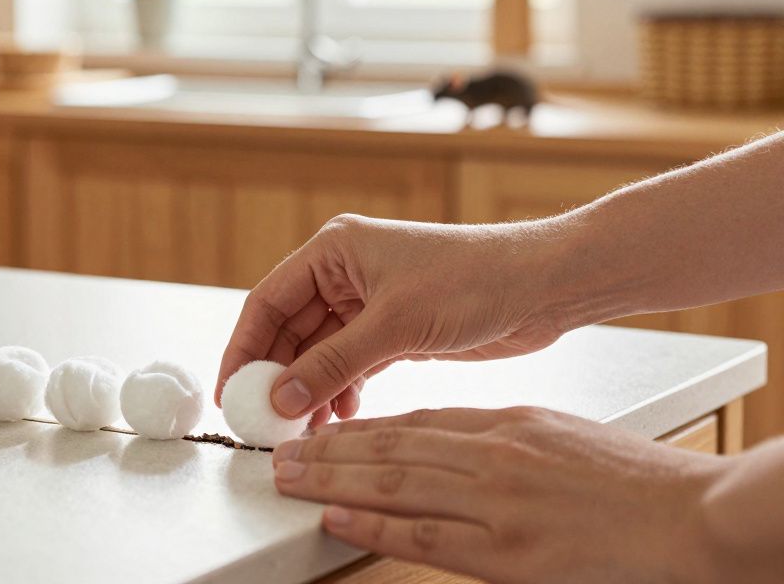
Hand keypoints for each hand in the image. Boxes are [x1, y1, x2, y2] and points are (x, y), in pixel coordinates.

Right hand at [217, 214, 573, 420]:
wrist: (542, 286)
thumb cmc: (475, 279)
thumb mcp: (394, 324)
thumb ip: (333, 363)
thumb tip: (280, 397)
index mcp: (334, 250)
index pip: (268, 303)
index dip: (244, 348)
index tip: (230, 391)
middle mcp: (345, 273)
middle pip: (289, 331)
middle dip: (276, 376)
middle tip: (264, 421)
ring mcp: (369, 303)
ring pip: (319, 353)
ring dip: (309, 389)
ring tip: (302, 429)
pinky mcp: (394, 330)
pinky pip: (350, 364)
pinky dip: (341, 390)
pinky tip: (340, 417)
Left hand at [270, 406, 727, 582]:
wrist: (690, 517)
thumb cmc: (634, 481)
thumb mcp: (560, 437)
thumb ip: (502, 439)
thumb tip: (449, 445)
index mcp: (506, 425)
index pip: (415, 422)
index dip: (360, 428)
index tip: (324, 432)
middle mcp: (492, 456)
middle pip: (391, 446)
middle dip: (329, 449)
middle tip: (282, 451)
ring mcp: (496, 503)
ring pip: (394, 482)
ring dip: (332, 478)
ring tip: (289, 477)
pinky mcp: (507, 552)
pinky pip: (424, 534)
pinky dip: (373, 523)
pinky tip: (336, 516)